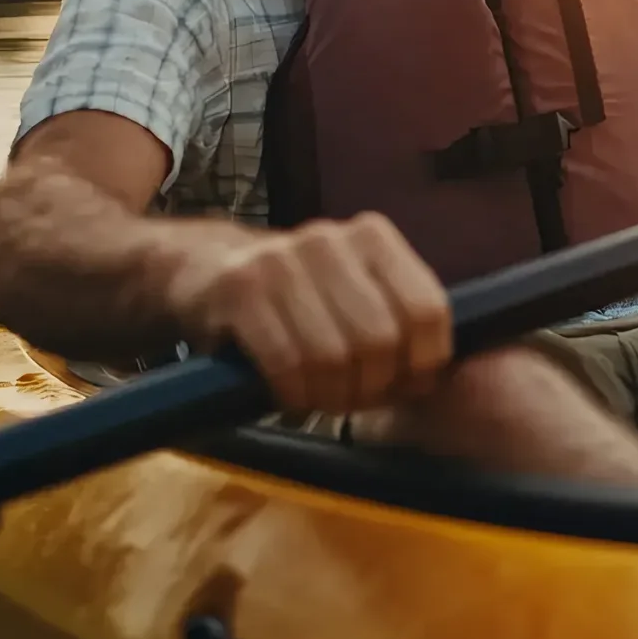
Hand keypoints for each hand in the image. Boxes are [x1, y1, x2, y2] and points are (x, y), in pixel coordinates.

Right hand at [163, 212, 452, 413]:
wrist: (203, 270)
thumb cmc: (295, 294)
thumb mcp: (352, 289)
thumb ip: (395, 316)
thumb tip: (434, 376)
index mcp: (373, 237)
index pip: (427, 310)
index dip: (423, 362)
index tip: (407, 387)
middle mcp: (330, 240)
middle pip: (381, 340)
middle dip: (372, 387)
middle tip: (355, 401)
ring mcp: (281, 261)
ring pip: (333, 357)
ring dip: (329, 395)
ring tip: (321, 399)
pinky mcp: (239, 290)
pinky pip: (286, 364)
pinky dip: (293, 394)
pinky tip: (290, 397)